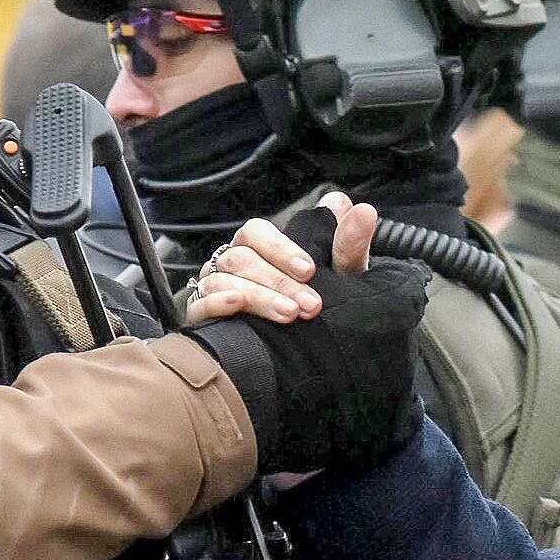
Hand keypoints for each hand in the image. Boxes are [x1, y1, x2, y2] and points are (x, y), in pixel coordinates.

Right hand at [186, 196, 381, 324]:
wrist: (304, 350)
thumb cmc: (317, 302)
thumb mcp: (340, 276)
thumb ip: (348, 244)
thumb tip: (360, 209)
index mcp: (258, 245)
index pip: (257, 232)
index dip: (281, 249)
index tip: (309, 271)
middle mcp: (232, 261)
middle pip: (242, 259)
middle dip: (279, 282)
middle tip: (310, 305)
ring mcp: (213, 286)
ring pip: (223, 281)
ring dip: (258, 297)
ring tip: (288, 315)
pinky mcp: (202, 315)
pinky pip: (199, 304)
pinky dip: (216, 304)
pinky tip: (237, 306)